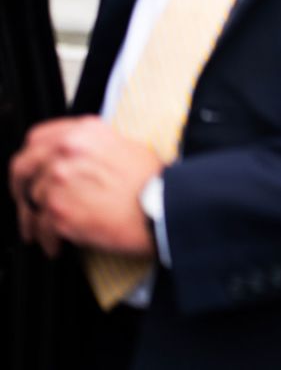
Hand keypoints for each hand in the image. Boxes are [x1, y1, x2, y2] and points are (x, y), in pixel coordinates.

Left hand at [9, 116, 161, 256]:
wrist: (163, 207)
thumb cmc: (153, 181)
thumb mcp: (126, 146)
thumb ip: (92, 147)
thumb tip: (75, 159)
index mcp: (83, 133)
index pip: (37, 138)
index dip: (31, 157)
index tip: (31, 170)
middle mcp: (66, 152)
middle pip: (22, 167)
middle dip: (20, 187)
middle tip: (25, 200)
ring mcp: (59, 181)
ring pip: (29, 202)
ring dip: (33, 219)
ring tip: (41, 231)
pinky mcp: (60, 212)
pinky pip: (41, 227)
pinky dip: (47, 239)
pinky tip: (55, 245)